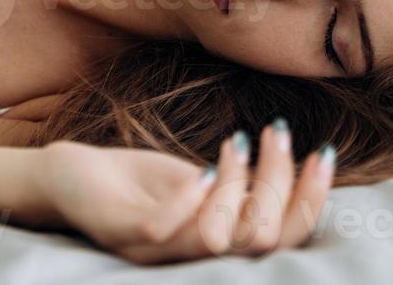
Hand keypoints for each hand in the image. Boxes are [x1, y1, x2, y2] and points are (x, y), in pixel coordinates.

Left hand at [36, 121, 333, 264]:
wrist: (70, 179)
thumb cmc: (141, 184)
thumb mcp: (202, 183)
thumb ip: (241, 187)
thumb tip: (296, 165)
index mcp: (217, 249)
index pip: (283, 240)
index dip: (311, 201)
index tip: (323, 152)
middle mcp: (191, 260)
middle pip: (261, 238)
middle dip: (280, 182)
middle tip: (275, 132)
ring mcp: (154, 250)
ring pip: (219, 235)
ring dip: (238, 183)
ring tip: (236, 142)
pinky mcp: (119, 231)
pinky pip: (164, 229)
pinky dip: (191, 200)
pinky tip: (205, 168)